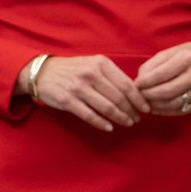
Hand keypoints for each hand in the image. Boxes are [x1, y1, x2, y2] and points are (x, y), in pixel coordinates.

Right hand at [19, 54, 149, 131]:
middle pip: (118, 97)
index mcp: (101, 63)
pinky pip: (90, 116)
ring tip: (127, 123)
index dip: (138, 99)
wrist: (43, 73)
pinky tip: (110, 128)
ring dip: (120, 118)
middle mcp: (91, 74)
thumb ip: (111, 75)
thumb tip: (134, 91)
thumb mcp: (93, 64)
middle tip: (137, 119)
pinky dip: (102, 123)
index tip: (146, 108)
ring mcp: (79, 88)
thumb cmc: (74, 70)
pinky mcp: (68, 101)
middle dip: (131, 110)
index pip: (126, 84)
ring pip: (107, 107)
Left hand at [134, 42, 190, 115]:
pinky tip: (158, 108)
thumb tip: (139, 83)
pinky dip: (166, 111)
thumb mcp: (169, 52)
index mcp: (187, 58)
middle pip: (167, 91)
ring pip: (174, 103)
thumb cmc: (186, 55)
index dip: (145, 82)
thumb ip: (152, 66)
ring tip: (147, 102)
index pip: (161, 75)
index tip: (136, 85)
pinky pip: (181, 110)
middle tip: (140, 96)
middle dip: (149, 96)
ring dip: (157, 106)